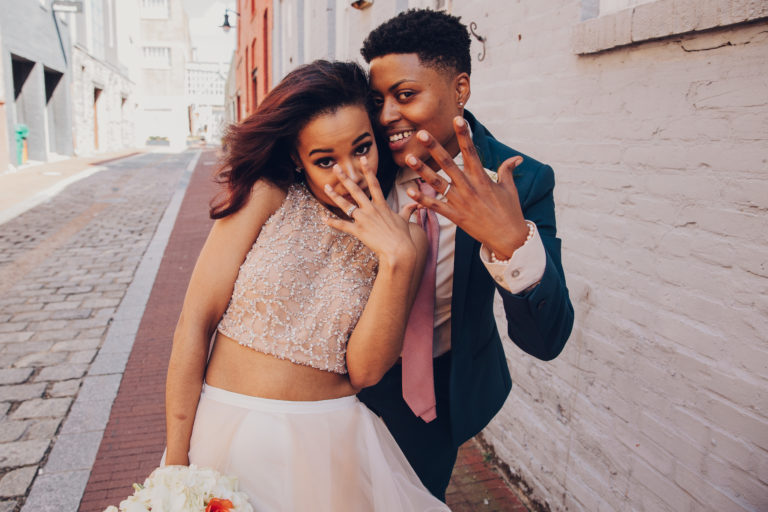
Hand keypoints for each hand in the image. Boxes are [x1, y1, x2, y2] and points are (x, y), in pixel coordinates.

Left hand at [324, 156, 419, 266]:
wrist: (399, 250)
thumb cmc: (403, 237)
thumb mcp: (405, 220)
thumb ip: (407, 210)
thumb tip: (416, 204)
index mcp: (382, 205)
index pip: (374, 183)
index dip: (368, 170)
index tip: (362, 159)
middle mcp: (371, 209)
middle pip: (356, 189)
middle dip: (345, 177)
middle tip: (336, 167)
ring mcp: (364, 219)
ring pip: (346, 204)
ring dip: (335, 195)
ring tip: (326, 186)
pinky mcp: (358, 231)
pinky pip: (342, 225)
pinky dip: (332, 222)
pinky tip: (323, 218)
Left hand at [404, 117, 528, 258]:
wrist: (509, 238)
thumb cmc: (510, 212)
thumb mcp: (509, 189)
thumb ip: (507, 171)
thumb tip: (517, 158)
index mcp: (482, 178)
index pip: (471, 151)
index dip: (464, 134)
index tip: (457, 119)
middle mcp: (469, 187)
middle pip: (448, 163)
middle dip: (434, 147)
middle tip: (421, 133)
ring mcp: (461, 202)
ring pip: (437, 183)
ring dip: (422, 170)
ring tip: (409, 158)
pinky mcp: (455, 217)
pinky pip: (436, 206)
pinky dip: (422, 200)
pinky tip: (410, 191)